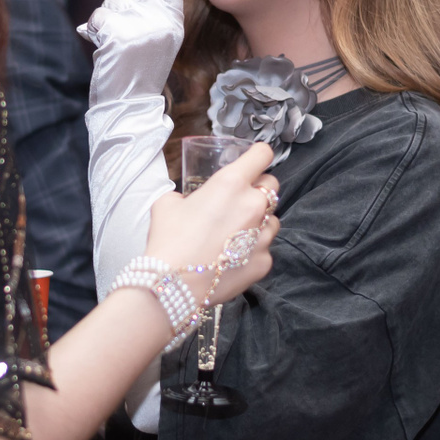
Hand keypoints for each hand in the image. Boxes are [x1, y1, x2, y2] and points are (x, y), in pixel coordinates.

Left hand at [77, 0, 184, 102]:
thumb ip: (137, 17)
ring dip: (103, 22)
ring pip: (110, 2)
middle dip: (116, 9)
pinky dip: (93, 32)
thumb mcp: (145, 41)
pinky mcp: (125, 36)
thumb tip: (105, 10)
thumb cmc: (131, 75)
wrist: (129, 107)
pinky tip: (104, 52)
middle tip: (122, 41)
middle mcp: (166, 20)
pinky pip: (97, 17)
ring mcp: (147, 27)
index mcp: (174, 19)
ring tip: (114, 50)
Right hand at [143, 142, 278, 305]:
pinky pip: (265, 247)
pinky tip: (233, 258)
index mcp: (231, 183)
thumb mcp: (167, 204)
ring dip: (259, 221)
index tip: (253, 161)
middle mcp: (253, 205)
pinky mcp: (264, 261)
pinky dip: (253, 250)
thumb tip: (187, 200)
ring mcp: (262, 235)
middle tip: (238, 201)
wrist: (173, 284)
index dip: (257, 156)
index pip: (262, 155)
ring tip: (236, 233)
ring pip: (272, 218)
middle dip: (258, 189)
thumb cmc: (169, 240)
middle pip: (272, 185)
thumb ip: (185, 195)